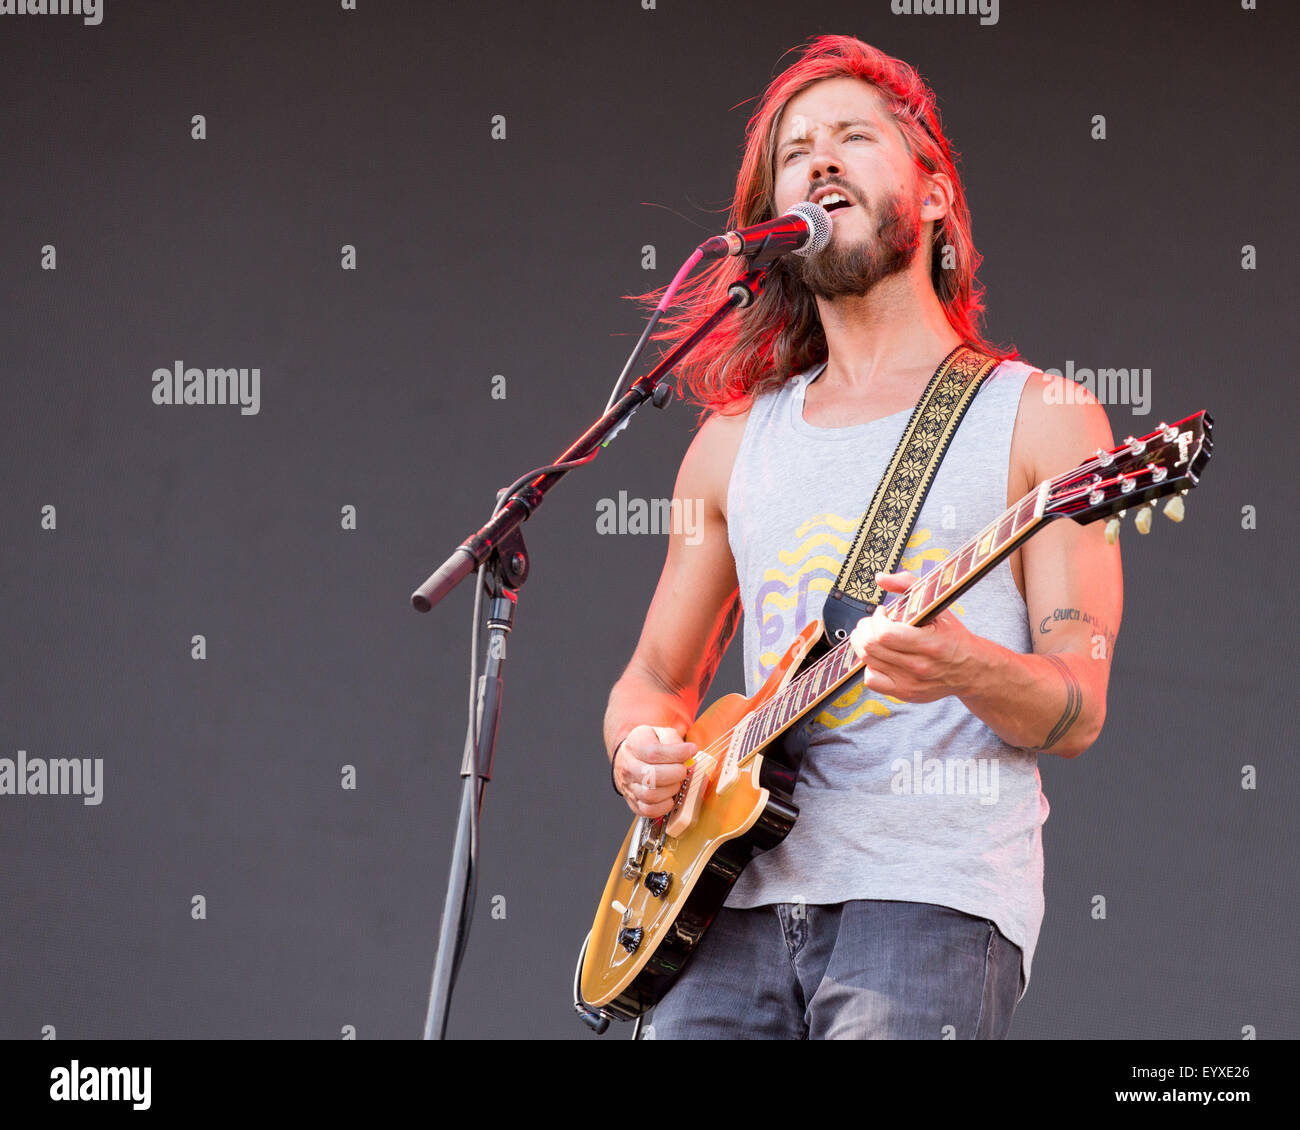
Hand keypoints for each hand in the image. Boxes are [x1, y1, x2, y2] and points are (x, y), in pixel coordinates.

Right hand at [613, 724, 696, 818]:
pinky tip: (669, 795)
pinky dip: (664, 806)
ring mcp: (629, 786)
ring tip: (675, 782)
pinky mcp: (634, 803)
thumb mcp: (659, 733)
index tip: (691, 750)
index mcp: (634, 745)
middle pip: (652, 776)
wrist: (629, 758)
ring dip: (671, 790)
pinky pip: (649, 810)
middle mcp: (628, 766)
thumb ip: (674, 740)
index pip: (654, 753)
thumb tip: (689, 752)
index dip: (678, 753)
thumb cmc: (648, 746)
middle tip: (682, 769)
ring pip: (650, 795)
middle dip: (676, 773)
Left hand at [847, 570, 980, 702]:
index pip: (885, 634)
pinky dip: (868, 665)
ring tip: (872, 634)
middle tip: (872, 622)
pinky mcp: (904, 693)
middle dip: (865, 628)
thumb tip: (881, 577)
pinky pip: (872, 680)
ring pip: (867, 662)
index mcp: (930, 644)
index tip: (882, 612)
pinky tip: (878, 655)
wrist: (971, 670)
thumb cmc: (953, 636)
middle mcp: (919, 666)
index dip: (876, 619)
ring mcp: (910, 683)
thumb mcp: (938, 606)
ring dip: (862, 643)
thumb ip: (909, 585)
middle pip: (871, 647)